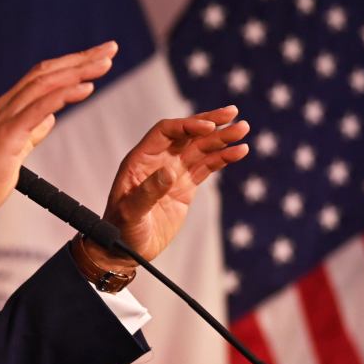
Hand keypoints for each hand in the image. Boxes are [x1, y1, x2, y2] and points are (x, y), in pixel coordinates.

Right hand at [0, 42, 118, 223]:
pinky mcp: (4, 137)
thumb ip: (30, 132)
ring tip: (105, 63)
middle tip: (110, 48)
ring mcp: (3, 120)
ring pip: (44, 84)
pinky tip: (85, 87)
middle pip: (46, 73)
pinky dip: (62, 95)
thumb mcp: (12, 151)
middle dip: (80, 59)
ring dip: (77, 71)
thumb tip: (49, 118)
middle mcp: (4, 107)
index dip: (71, 65)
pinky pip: (36, 109)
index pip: (42, 78)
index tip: (98, 58)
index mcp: (6, 110)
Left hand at [81, 106, 249, 270]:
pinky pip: (206, 167)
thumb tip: (169, 172)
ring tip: (243, 130)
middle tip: (233, 113)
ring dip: (221, 139)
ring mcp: (173, 173)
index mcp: (140, 160)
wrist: (124, 250)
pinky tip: (239, 151)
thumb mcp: (130, 213)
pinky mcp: (185, 187)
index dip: (187, 126)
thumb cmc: (120, 230)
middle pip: (187, 134)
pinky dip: (223, 158)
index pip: (166, 132)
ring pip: (201, 149)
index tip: (209, 127)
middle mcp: (158, 161)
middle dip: (209, 122)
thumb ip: (148, 192)